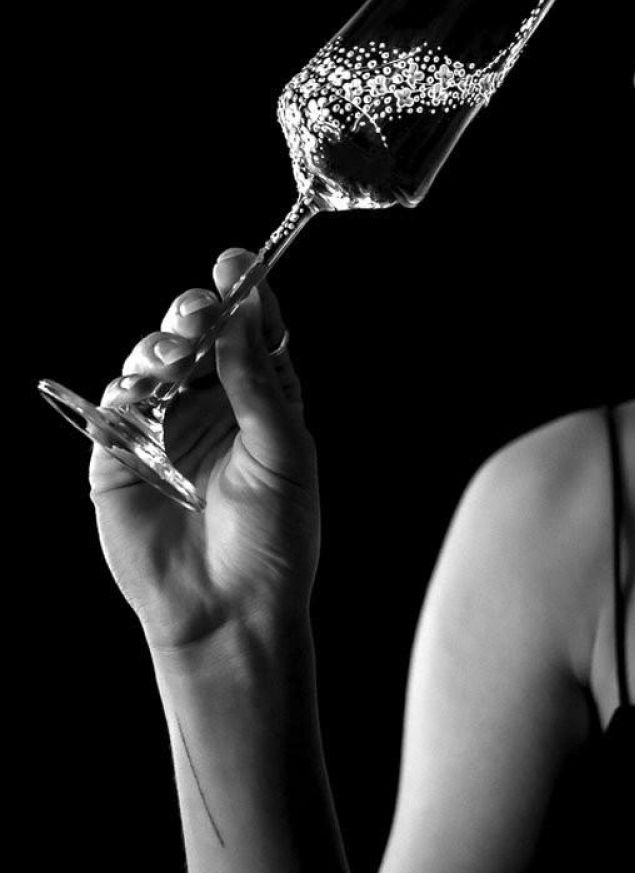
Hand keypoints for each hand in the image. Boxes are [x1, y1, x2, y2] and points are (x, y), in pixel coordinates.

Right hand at [89, 248, 319, 654]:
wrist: (228, 610)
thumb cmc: (274, 537)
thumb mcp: (282, 451)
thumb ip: (256, 382)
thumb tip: (241, 312)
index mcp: (260, 399)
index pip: (251, 331)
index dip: (244, 293)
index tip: (237, 262)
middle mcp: (210, 405)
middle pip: (197, 336)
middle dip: (195, 312)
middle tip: (200, 310)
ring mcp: (163, 428)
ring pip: (151, 361)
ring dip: (160, 347)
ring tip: (173, 357)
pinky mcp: (119, 455)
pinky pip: (114, 404)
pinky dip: (127, 388)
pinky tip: (145, 391)